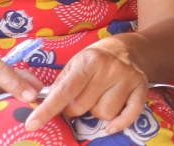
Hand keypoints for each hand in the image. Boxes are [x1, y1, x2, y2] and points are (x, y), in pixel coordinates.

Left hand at [24, 42, 146, 133]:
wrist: (126, 48)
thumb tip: (43, 107)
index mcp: (89, 61)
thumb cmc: (94, 60)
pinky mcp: (141, 87)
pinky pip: (131, 113)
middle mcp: (110, 68)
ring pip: (105, 113)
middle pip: (83, 106)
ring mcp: (127, 78)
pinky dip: (120, 123)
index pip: (65, 90)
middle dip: (76, 109)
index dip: (48, 109)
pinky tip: (112, 125)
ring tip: (100, 98)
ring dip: (97, 112)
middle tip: (81, 98)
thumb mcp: (73, 65)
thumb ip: (60, 86)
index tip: (32, 124)